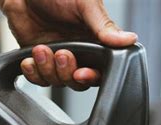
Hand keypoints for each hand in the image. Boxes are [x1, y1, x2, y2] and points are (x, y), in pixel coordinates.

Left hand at [0, 0, 136, 89]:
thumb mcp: (85, 5)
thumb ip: (105, 26)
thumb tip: (130, 39)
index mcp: (94, 41)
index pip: (100, 70)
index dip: (92, 77)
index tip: (82, 73)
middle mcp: (78, 52)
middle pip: (78, 82)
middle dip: (67, 73)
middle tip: (62, 54)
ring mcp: (57, 58)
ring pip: (58, 82)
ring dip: (48, 70)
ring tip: (41, 49)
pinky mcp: (39, 60)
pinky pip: (38, 78)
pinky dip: (33, 73)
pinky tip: (30, 59)